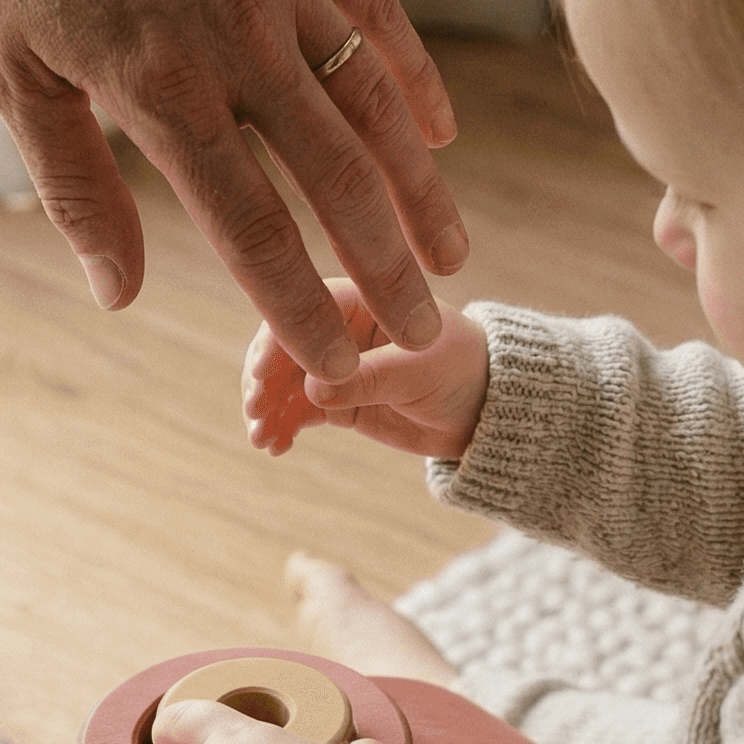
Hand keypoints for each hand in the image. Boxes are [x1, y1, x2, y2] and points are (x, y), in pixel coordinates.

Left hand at [0, 0, 468, 380]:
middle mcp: (239, 40)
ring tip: (453, 253)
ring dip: (421, 189)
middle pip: (338, 180)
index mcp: (160, 88)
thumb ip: (76, 187)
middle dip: (385, 268)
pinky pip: (376, 15)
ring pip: (376, 104)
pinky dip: (414, 78)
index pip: (252, 226)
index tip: (337, 363)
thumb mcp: (10, 71)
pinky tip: (438, 131)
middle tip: (423, 333)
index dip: (297, 303)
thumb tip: (120, 295)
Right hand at [243, 278, 489, 457]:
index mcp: (365, 298)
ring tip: (264, 439)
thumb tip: (313, 389)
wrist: (485, 411)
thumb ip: (371, 377)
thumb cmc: (464, 372)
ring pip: (284, 381)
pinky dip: (282, 425)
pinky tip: (275, 446)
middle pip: (285, 344)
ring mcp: (334, 363)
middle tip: (257, 412)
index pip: (310, 308)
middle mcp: (340, 325)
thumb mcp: (422, 372)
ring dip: (267, 408)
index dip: (279, 339)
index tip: (259, 373)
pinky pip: (297, 410)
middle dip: (264, 378)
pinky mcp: (335, 398)